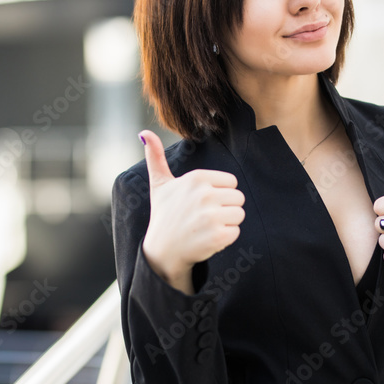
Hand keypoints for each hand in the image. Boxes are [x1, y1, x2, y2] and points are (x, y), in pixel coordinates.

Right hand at [139, 130, 245, 293]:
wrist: (162, 250)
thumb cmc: (164, 215)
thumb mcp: (160, 185)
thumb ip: (156, 157)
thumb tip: (144, 133)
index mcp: (197, 178)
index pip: (231, 182)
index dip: (220, 193)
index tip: (203, 202)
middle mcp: (204, 195)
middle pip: (238, 198)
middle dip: (226, 208)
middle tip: (205, 217)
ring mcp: (211, 216)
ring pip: (239, 214)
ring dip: (227, 223)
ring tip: (207, 227)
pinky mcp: (218, 236)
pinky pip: (236, 232)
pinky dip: (226, 238)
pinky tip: (208, 238)